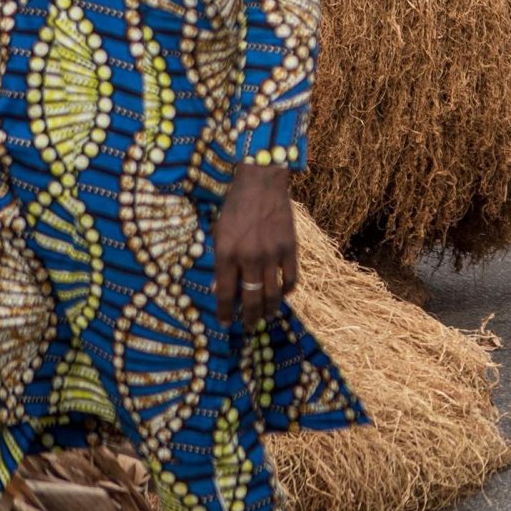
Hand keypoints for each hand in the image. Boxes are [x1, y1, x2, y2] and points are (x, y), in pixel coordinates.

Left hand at [212, 164, 297, 329]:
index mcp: (226, 254)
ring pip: (272, 294)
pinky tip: (283, 294)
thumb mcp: (219, 234)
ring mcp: (272, 254)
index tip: (226, 323)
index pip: (226, 294)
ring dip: (269, 309)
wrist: (262, 183)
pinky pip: (291, 278)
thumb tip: (220, 291)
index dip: (225, 313)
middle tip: (249, 327)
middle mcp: (249, 258)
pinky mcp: (290, 248)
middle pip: (250, 299)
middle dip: (249, 318)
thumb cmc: (234, 208)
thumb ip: (220, 263)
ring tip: (266, 317)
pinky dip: (287, 290)